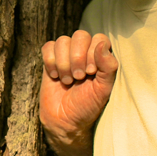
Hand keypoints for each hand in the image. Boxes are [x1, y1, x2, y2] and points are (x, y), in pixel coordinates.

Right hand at [39, 30, 117, 154]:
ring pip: (62, 41)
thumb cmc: (87, 106)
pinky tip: (55, 76)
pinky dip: (50, 62)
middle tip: (78, 78)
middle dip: (76, 58)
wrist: (65, 120)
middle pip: (80, 35)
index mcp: (101, 57)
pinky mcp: (51, 60)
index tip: (91, 73)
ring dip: (63, 63)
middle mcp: (85, 52)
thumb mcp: (103, 90)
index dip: (93, 53)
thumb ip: (108, 67)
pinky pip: (48, 47)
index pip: (99, 38)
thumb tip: (102, 44)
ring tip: (67, 80)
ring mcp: (66, 55)